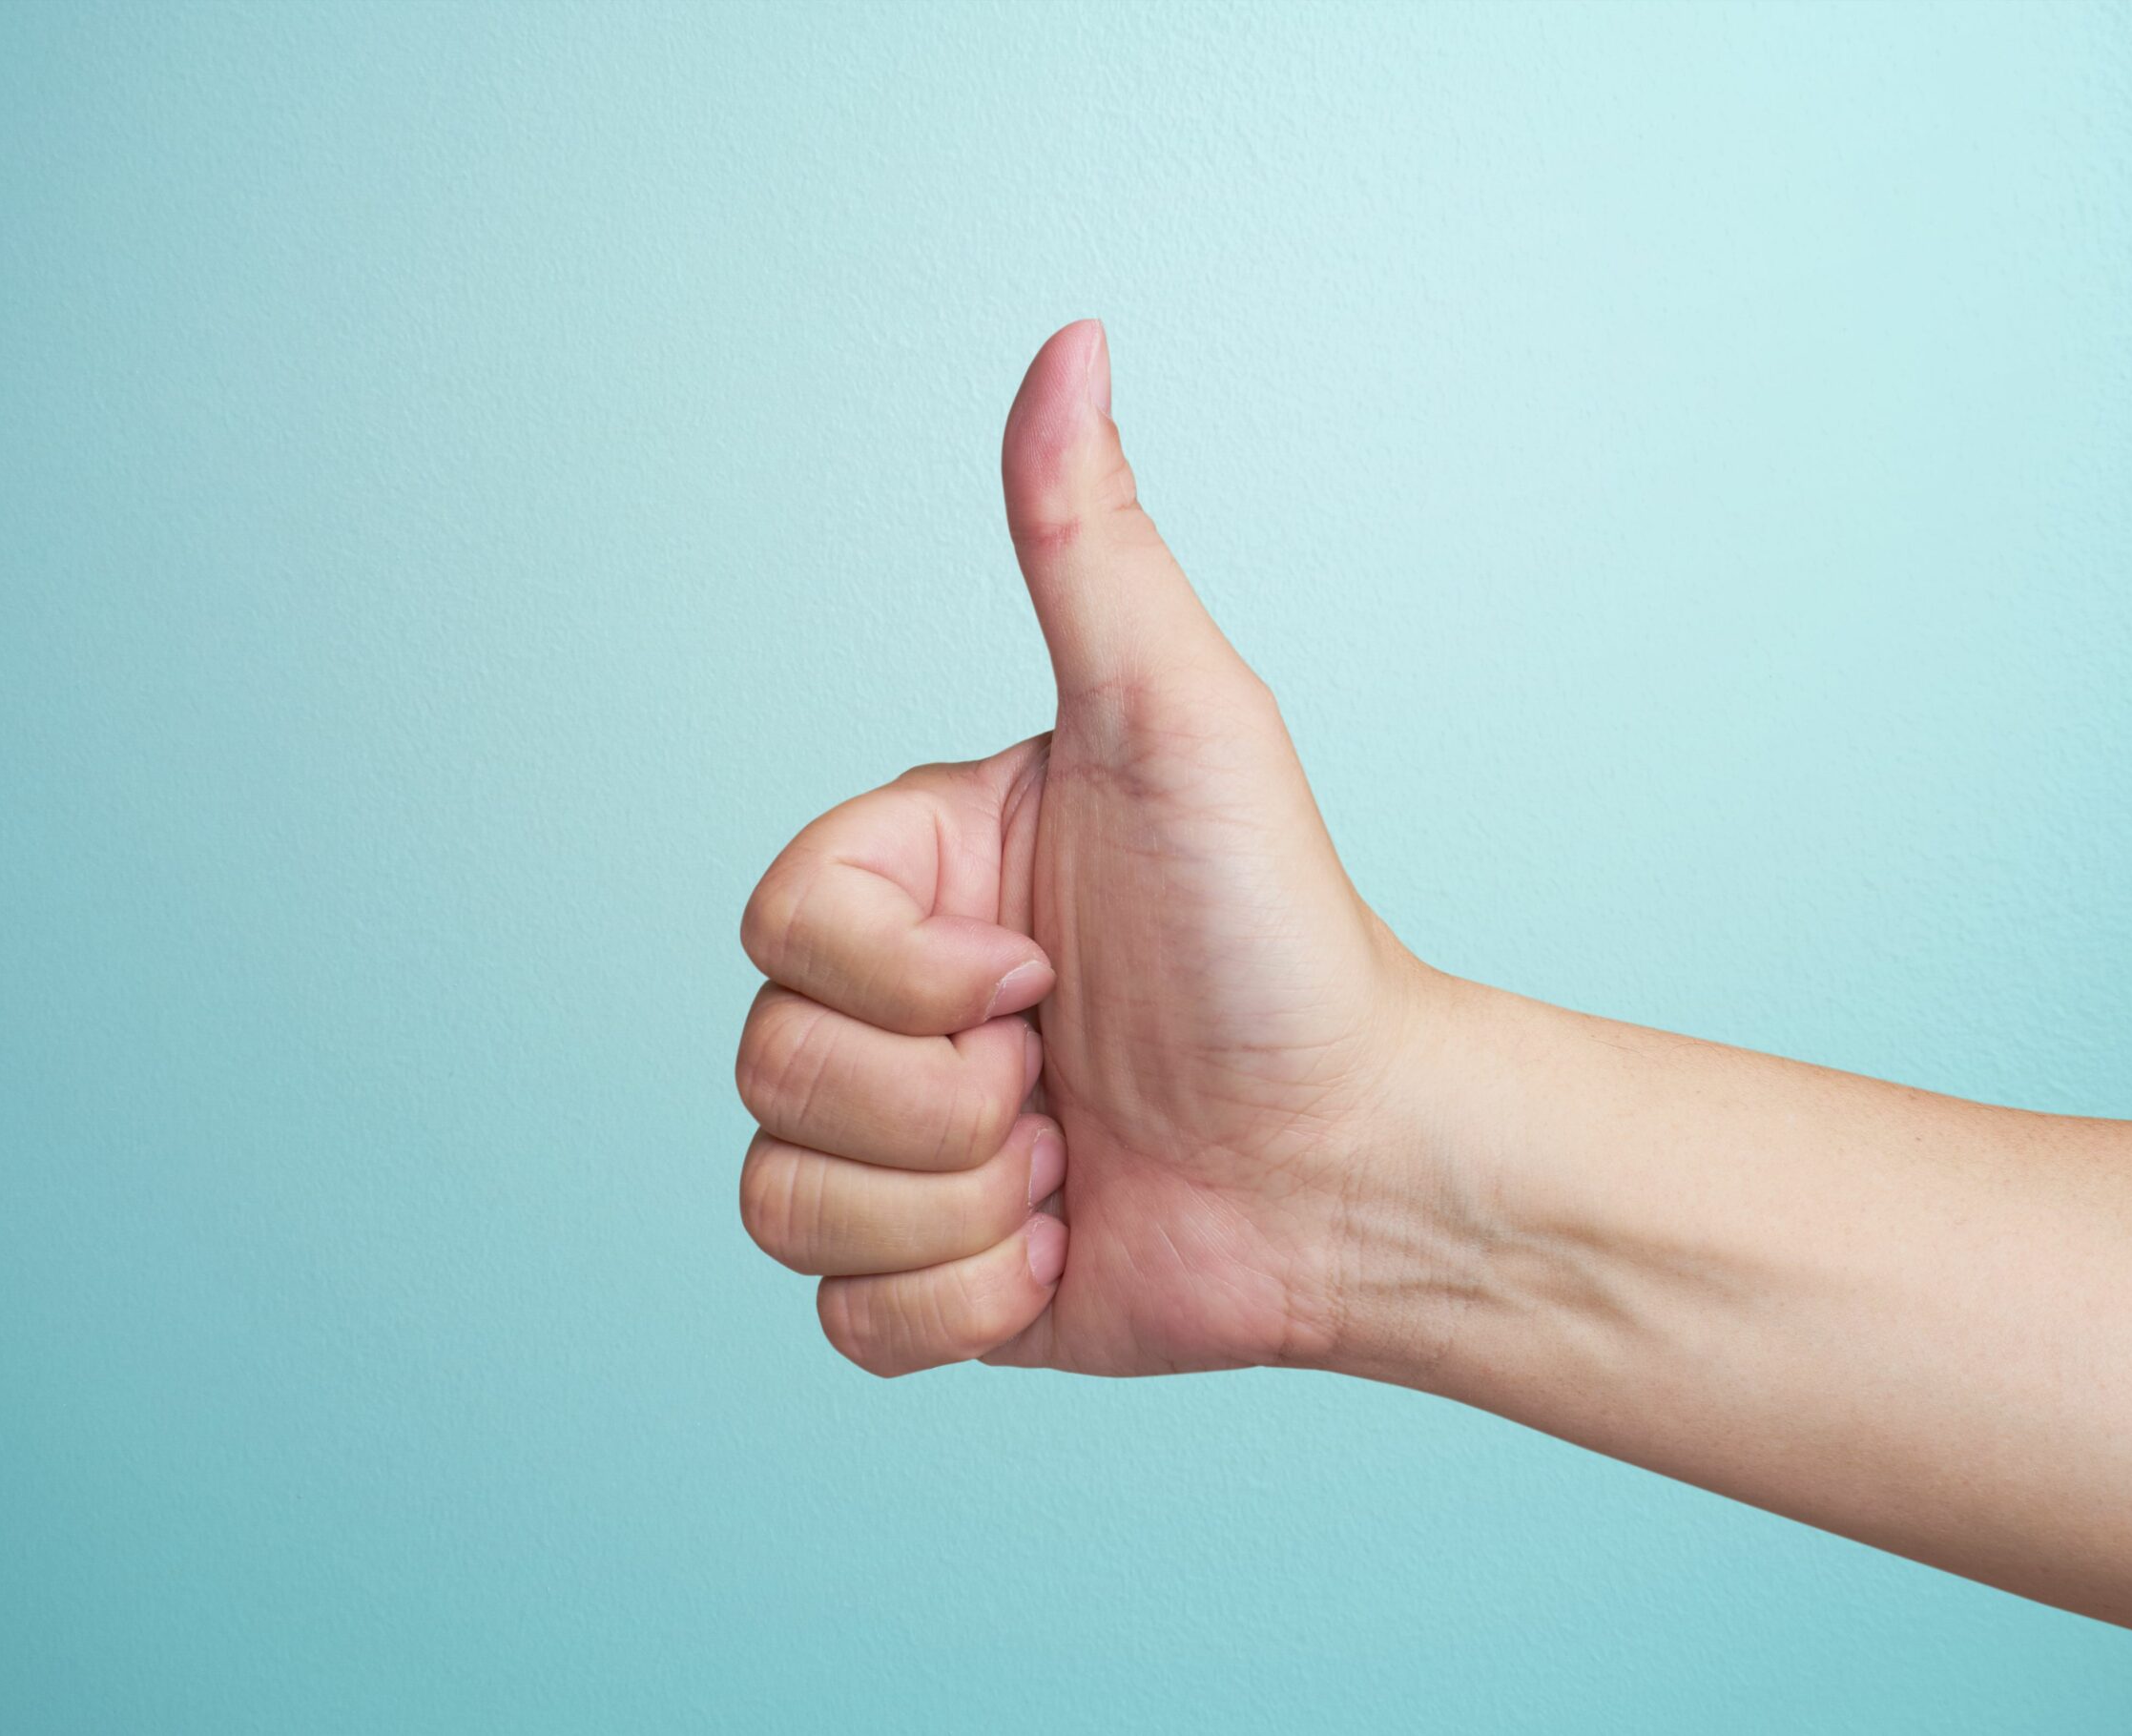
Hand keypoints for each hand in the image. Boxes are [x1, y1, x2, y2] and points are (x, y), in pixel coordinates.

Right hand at [737, 320, 1432, 1376]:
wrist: (1364, 1160)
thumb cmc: (1284, 935)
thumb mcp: (1185, 724)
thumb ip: (1089, 547)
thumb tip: (1071, 338)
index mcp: (915, 877)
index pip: (778, 925)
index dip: (905, 976)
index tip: (1044, 966)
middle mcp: (894, 1003)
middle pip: (767, 1066)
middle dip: (945, 1099)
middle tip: (1073, 1073)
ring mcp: (904, 1143)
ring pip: (785, 1199)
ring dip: (957, 1204)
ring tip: (1077, 1158)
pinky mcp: (933, 1272)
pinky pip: (842, 1316)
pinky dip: (960, 1303)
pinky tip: (1064, 1248)